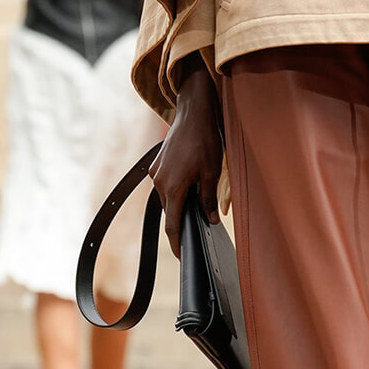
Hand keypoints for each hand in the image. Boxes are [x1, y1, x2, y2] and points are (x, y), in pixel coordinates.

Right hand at [149, 60, 223, 257]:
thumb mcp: (212, 171)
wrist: (193, 111)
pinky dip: (176, 191)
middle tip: (198, 232)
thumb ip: (207, 198)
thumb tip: (208, 220)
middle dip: (182, 223)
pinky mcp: (156, 165)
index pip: (172, 225)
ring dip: (180, 205)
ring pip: (168, 198)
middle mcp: (160, 183)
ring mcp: (156, 173)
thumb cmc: (205, 139)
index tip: (183, 257)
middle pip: (171, 212)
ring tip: (197, 207)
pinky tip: (190, 186)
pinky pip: (165, 185)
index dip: (178, 244)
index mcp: (173, 188)